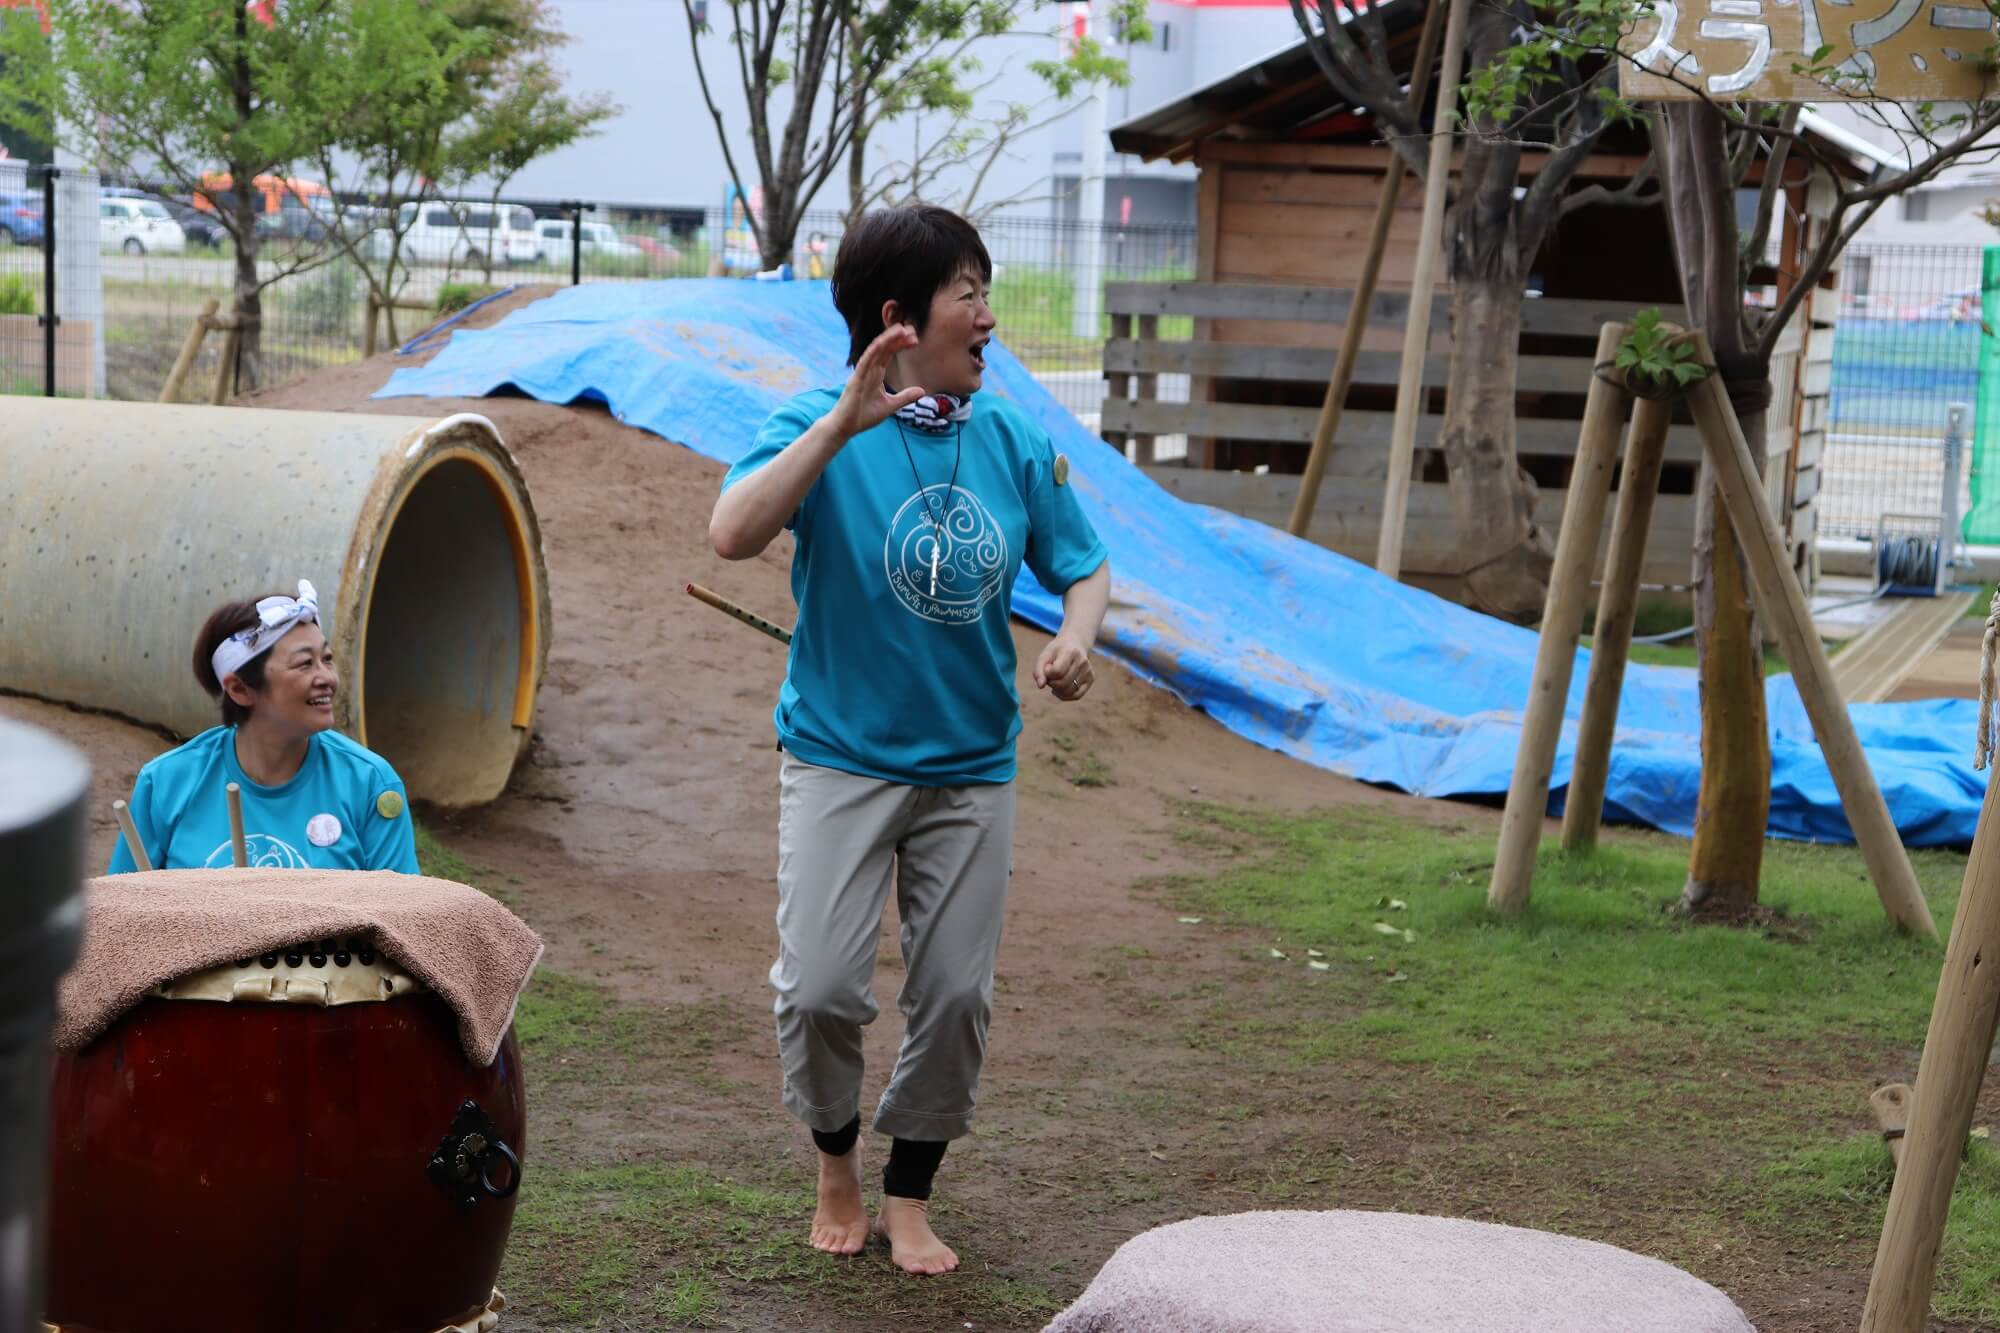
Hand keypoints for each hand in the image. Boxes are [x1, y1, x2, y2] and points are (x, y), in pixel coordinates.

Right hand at [827, 323, 924, 439]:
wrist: (845, 427)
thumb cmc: (863, 416)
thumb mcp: (890, 405)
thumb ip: (905, 397)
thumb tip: (922, 391)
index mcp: (876, 374)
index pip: (889, 354)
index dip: (900, 345)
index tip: (915, 339)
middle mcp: (868, 370)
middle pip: (884, 349)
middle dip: (897, 338)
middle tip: (911, 329)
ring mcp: (861, 373)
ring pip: (875, 351)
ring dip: (887, 339)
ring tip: (900, 329)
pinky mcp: (855, 380)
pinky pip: (864, 362)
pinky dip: (873, 351)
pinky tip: (882, 342)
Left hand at [1034, 633, 1093, 701]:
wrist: (1075, 643)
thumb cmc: (1057, 651)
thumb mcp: (1045, 655)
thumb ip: (1039, 670)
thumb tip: (1040, 686)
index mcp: (1070, 652)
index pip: (1057, 671)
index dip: (1047, 673)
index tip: (1047, 667)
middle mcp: (1082, 661)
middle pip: (1062, 683)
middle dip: (1051, 682)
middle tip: (1050, 675)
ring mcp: (1088, 671)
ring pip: (1069, 691)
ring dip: (1057, 690)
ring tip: (1055, 680)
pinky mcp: (1091, 679)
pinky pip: (1076, 696)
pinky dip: (1065, 696)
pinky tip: (1059, 690)